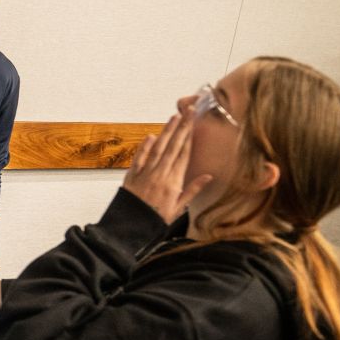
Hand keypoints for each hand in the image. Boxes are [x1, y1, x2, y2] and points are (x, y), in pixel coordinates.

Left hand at [122, 108, 211, 223]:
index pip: (184, 154)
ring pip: (157, 148)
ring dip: (166, 132)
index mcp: (173, 182)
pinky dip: (144, 146)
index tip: (194, 122)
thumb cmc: (156, 220)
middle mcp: (160, 174)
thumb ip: (192, 190)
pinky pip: (139, 158)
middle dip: (181, 128)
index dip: (189, 137)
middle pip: (173, 146)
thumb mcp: (179, 208)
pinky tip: (151, 136)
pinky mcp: (132, 175)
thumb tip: (208, 176)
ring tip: (174, 118)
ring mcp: (145, 173)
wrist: (131, 228)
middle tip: (188, 111)